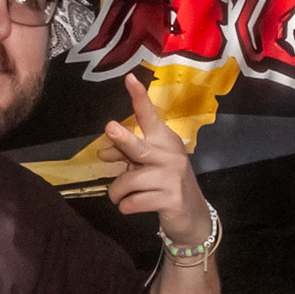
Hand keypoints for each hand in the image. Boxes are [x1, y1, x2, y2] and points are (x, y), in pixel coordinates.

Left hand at [100, 73, 209, 245]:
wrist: (192, 214)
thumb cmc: (165, 182)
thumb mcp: (147, 165)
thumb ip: (126, 154)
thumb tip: (102, 152)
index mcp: (164, 140)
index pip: (149, 116)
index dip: (139, 98)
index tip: (129, 79)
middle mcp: (169, 155)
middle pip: (139, 146)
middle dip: (123, 138)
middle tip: (110, 128)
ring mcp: (171, 178)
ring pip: (128, 182)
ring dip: (117, 193)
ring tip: (120, 196)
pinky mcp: (170, 199)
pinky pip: (133, 202)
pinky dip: (126, 206)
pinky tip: (131, 206)